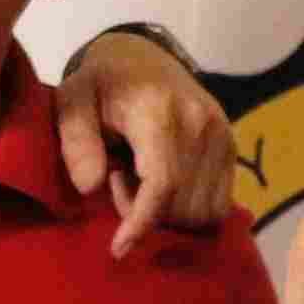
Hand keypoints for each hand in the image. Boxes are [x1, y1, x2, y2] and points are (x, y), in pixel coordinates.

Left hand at [58, 27, 237, 255]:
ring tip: (140, 181)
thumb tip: (90, 186)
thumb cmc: (101, 83)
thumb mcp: (72, 99)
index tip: (118, 248)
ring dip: (168, 214)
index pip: (163, 183)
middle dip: (145, 213)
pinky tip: (165, 185)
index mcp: (160, 110)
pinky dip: (189, 209)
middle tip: (118, 182)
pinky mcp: (231, 146)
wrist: (142, 55)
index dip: (141, 223)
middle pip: (182, 206)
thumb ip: (75, 139)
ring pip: (204, 212)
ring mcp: (222, 135)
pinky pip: (219, 205)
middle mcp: (201, 122)